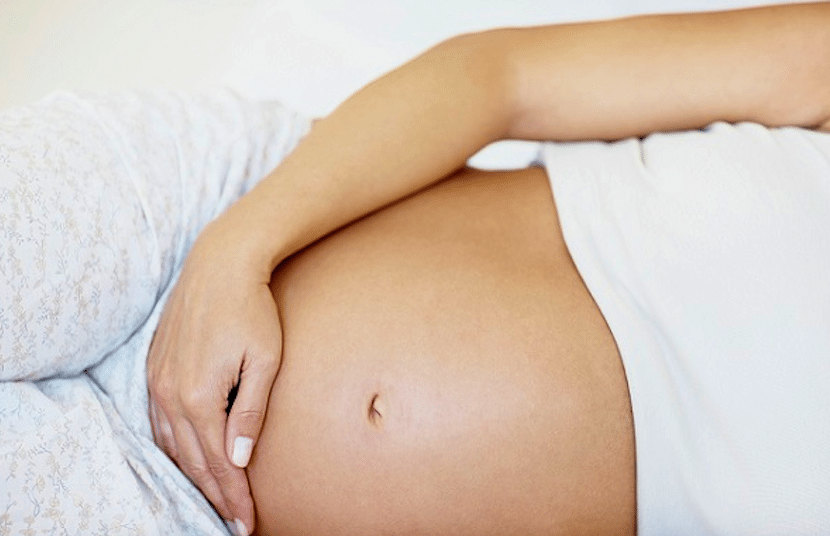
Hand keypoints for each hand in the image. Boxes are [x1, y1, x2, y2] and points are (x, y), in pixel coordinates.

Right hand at [147, 219, 281, 535]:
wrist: (221, 264)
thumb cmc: (252, 310)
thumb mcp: (265, 361)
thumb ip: (250, 413)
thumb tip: (239, 460)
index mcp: (199, 396)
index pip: (217, 463)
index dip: (233, 496)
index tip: (246, 523)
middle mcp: (170, 394)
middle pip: (192, 460)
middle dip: (214, 494)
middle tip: (233, 520)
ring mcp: (158, 381)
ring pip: (172, 444)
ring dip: (192, 474)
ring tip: (214, 497)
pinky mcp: (154, 368)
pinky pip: (159, 421)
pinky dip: (173, 446)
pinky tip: (186, 457)